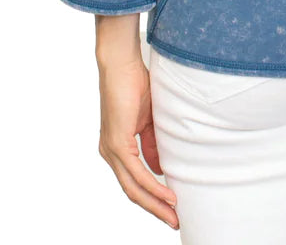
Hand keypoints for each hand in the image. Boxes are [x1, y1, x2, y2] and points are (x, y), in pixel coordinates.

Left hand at [95, 17, 179, 229]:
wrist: (121, 63)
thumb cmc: (134, 83)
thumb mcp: (149, 120)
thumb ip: (153, 144)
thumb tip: (162, 169)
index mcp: (118, 147)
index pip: (135, 181)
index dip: (154, 196)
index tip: (173, 207)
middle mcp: (111, 153)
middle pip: (133, 191)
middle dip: (155, 209)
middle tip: (175, 222)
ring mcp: (111, 150)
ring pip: (133, 188)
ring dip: (155, 204)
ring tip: (174, 215)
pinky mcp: (116, 144)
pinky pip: (136, 173)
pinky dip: (153, 186)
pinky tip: (168, 195)